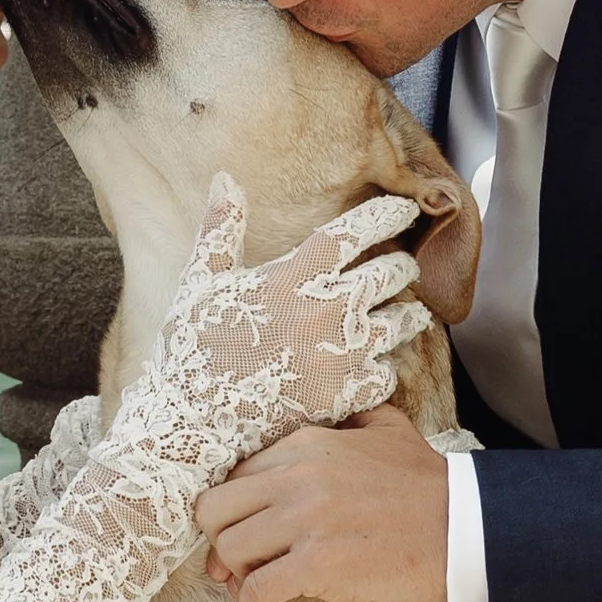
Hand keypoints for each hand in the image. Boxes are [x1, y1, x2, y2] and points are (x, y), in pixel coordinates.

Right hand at [150, 179, 430, 461]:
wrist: (192, 421)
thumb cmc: (191, 349)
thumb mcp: (199, 282)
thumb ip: (220, 230)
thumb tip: (224, 179)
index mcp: (292, 277)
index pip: (352, 233)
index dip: (384, 215)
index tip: (405, 209)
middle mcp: (324, 311)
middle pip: (388, 275)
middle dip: (403, 267)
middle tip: (406, 268)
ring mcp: (339, 355)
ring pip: (400, 324)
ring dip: (409, 316)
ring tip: (411, 314)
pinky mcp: (344, 396)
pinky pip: (387, 376)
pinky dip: (386, 369)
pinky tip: (379, 367)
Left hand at [195, 404, 452, 601]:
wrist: (464, 529)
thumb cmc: (427, 486)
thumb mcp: (389, 429)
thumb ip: (354, 417)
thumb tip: (339, 418)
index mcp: (305, 445)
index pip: (234, 475)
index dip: (233, 507)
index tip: (247, 528)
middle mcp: (296, 477)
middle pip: (214, 510)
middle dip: (222, 538)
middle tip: (243, 559)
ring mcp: (304, 521)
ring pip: (227, 550)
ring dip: (237, 573)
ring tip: (259, 583)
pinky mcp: (316, 565)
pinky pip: (255, 590)